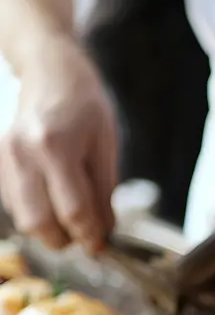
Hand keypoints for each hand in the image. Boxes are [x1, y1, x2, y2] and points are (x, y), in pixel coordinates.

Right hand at [0, 36, 116, 252]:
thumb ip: (103, 195)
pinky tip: (53, 200)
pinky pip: (15, 206)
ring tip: (71, 216)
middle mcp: (22, 153)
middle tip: (85, 234)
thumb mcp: (104, 147)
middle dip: (66, 239)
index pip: (74, 212)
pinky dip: (37, 213)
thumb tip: (104, 234)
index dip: (91, 236)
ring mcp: (5, 157)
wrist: (47, 69)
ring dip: (50, 230)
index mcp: (54, 146)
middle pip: (40, 224)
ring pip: (24, 220)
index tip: (102, 245)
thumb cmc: (83, 104)